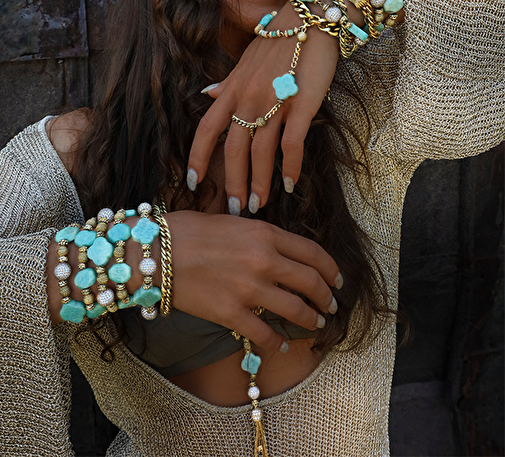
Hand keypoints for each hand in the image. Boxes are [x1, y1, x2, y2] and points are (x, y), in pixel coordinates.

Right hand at [167, 210, 340, 350]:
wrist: (153, 251)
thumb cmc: (187, 230)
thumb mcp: (231, 221)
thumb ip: (258, 235)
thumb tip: (276, 247)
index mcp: (265, 234)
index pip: (312, 253)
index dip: (330, 269)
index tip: (336, 280)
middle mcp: (264, 260)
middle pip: (311, 282)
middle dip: (327, 297)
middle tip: (331, 305)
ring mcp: (249, 289)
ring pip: (295, 310)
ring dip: (310, 319)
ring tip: (316, 324)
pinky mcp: (231, 313)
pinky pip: (264, 334)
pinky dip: (278, 343)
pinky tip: (282, 345)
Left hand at [188, 1, 339, 211]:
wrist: (312, 17)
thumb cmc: (280, 38)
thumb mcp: (246, 60)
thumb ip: (228, 82)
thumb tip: (207, 94)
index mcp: (232, 89)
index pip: (207, 129)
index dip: (198, 158)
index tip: (194, 183)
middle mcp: (248, 98)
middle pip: (233, 150)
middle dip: (232, 183)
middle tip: (234, 208)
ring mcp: (274, 101)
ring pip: (261, 152)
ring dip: (259, 182)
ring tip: (259, 205)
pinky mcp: (301, 104)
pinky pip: (292, 143)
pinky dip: (290, 166)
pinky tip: (289, 184)